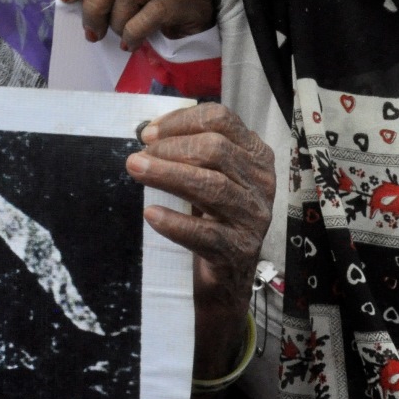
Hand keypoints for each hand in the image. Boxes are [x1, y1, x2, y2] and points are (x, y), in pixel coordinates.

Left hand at [126, 103, 274, 377]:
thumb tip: (147, 134)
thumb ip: (190, 153)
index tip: (148, 133)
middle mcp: (261, 182)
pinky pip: (207, 234)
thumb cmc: (212, 218)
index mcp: (255, 154)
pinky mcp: (240, 250)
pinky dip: (176, 222)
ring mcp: (254, 217)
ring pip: (212, 187)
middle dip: (171, 149)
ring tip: (136, 171)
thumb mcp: (209, 177)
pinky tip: (152, 214)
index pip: (222, 120)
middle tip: (138, 157)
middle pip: (217, 150)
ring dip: (168, 175)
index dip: (182, 121)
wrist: (225, 279)